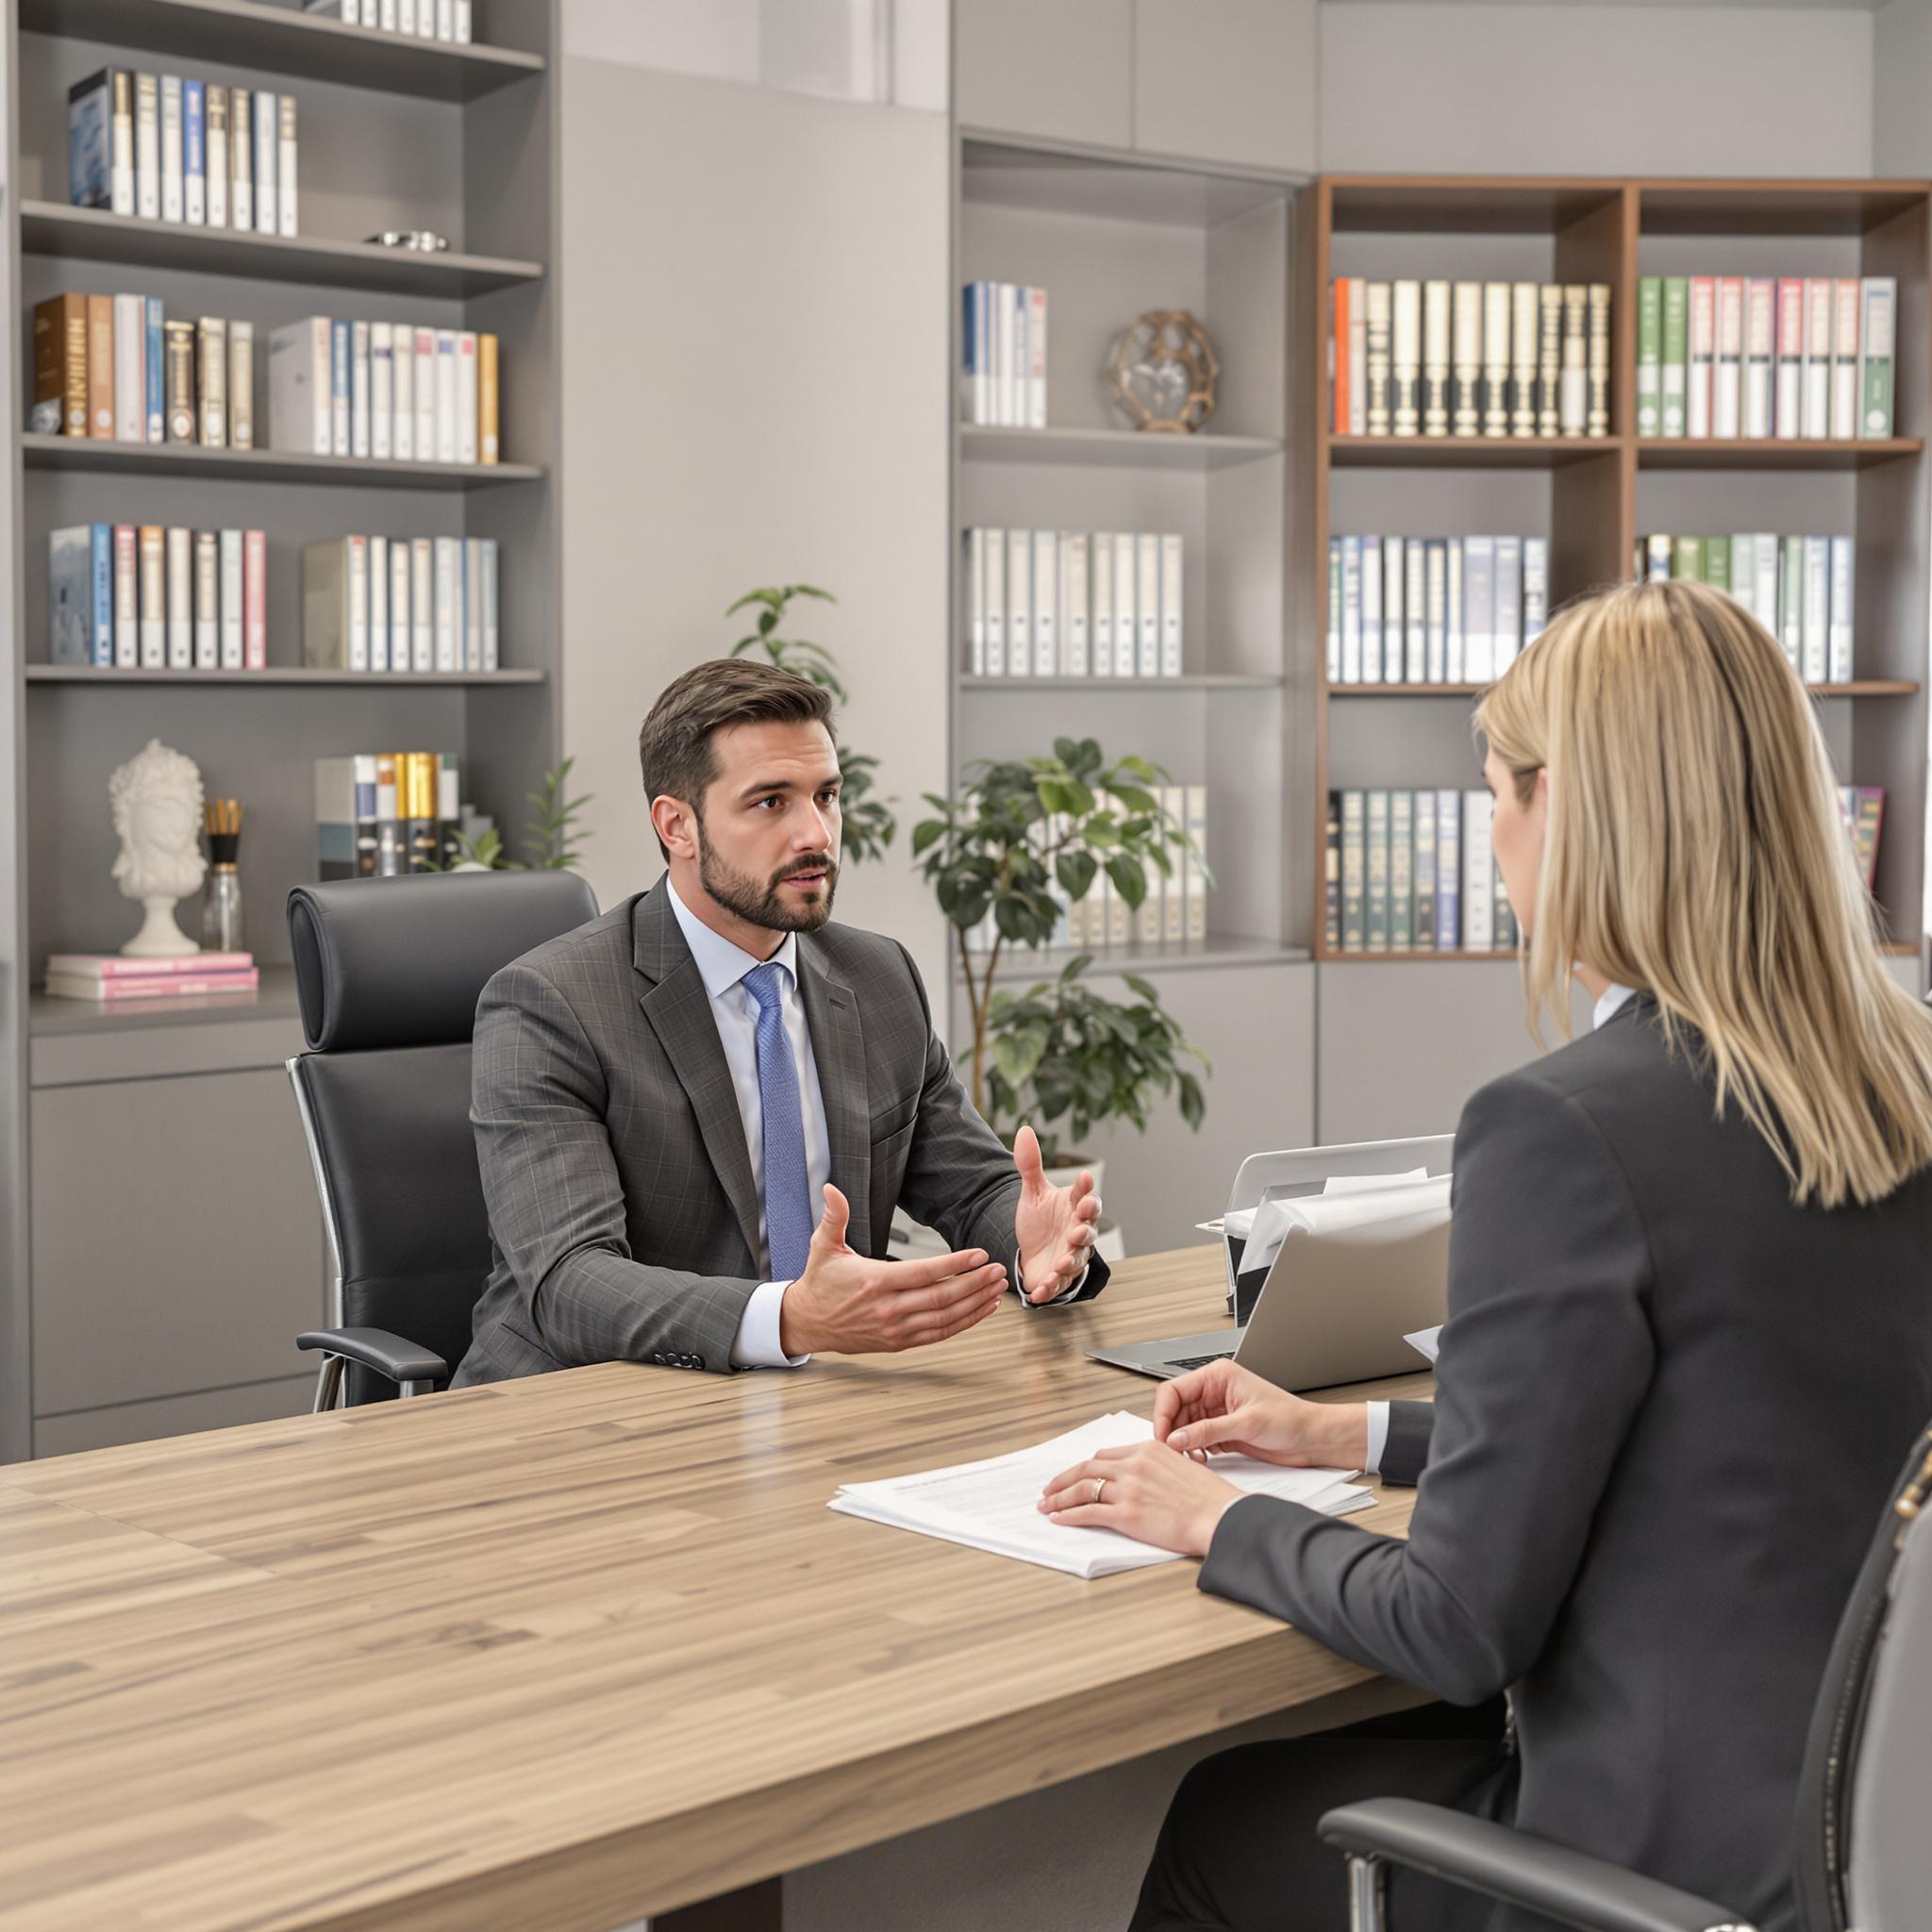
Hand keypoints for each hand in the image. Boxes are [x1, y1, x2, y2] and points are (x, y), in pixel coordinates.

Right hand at [780, 1184, 1008, 1355]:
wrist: (807, 1322)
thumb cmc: (819, 1282)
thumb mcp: (823, 1246)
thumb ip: (834, 1217)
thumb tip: (830, 1187)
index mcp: (874, 1282)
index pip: (923, 1272)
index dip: (955, 1263)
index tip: (979, 1254)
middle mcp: (888, 1309)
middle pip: (941, 1297)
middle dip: (975, 1284)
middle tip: (998, 1270)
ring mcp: (895, 1329)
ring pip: (944, 1318)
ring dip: (975, 1304)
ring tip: (997, 1289)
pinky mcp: (899, 1343)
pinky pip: (938, 1334)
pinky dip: (964, 1323)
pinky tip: (982, 1309)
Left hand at [1012, 1123, 1100, 1303]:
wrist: (1032, 1251)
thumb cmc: (1041, 1221)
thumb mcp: (1033, 1193)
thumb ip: (1030, 1165)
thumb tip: (1024, 1130)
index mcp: (1074, 1208)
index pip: (1085, 1196)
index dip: (1086, 1189)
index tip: (1084, 1178)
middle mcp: (1077, 1232)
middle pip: (1088, 1230)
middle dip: (1084, 1229)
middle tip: (1078, 1226)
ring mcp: (1070, 1256)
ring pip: (1077, 1259)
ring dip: (1071, 1260)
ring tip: (1062, 1260)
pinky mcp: (1058, 1277)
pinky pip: (1058, 1283)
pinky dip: (1050, 1287)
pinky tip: (1040, 1289)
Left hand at [1036, 1440, 1240, 1556]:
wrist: (1219, 1516)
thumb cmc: (1208, 1497)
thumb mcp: (1181, 1466)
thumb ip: (1156, 1466)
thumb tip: (1141, 1476)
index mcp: (1147, 1449)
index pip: (1105, 1455)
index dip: (1085, 1467)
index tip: (1075, 1475)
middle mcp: (1134, 1465)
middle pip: (1087, 1468)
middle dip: (1063, 1479)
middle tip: (1050, 1489)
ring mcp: (1128, 1488)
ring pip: (1082, 1488)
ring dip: (1059, 1497)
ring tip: (1047, 1505)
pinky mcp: (1126, 1513)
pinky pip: (1088, 1512)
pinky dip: (1069, 1515)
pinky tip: (1059, 1518)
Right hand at [1153, 1360, 1368, 1470]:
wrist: (1312, 1439)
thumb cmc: (1290, 1419)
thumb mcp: (1246, 1423)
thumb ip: (1207, 1431)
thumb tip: (1175, 1438)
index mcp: (1217, 1377)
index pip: (1174, 1390)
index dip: (1163, 1413)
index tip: (1163, 1436)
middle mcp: (1213, 1392)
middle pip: (1174, 1410)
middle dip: (1171, 1432)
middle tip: (1173, 1452)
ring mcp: (1216, 1413)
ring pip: (1182, 1427)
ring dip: (1183, 1444)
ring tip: (1192, 1458)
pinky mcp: (1221, 1431)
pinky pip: (1195, 1440)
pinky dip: (1193, 1451)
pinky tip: (1202, 1459)